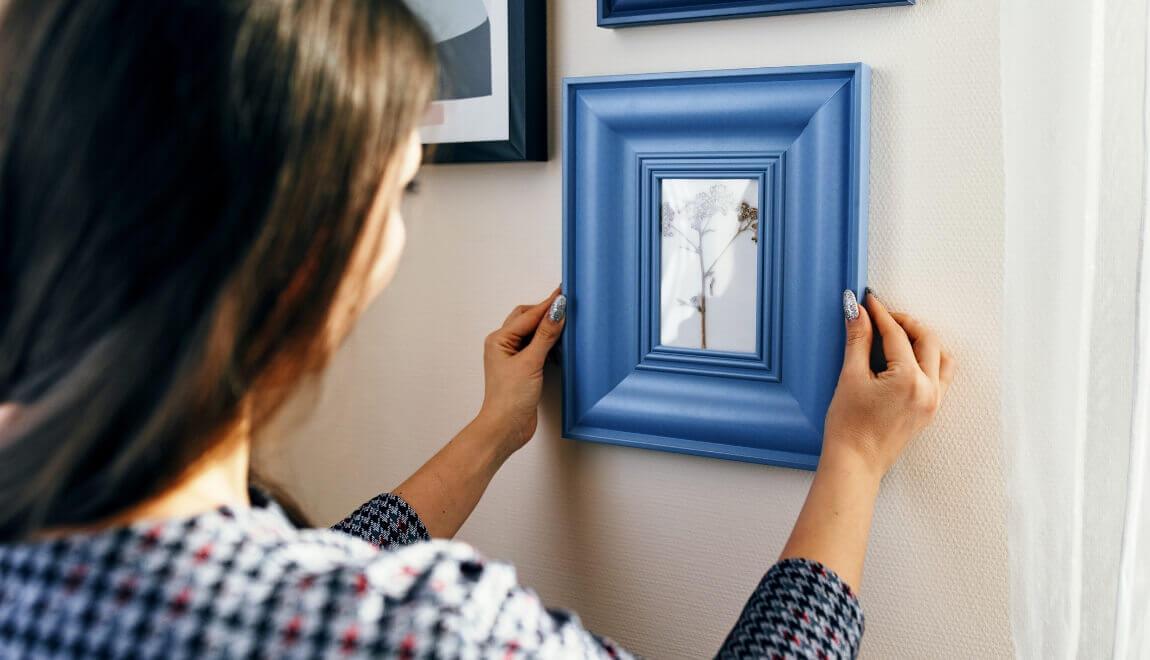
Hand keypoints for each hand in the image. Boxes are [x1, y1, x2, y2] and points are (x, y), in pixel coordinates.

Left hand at [476, 287, 566, 455]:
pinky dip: (549, 343)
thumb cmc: (510, 398)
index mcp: (499, 339)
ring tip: (566, 321)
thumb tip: (557, 310)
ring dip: (548, 327)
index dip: (548, 304)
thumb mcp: (531, 362)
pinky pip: (537, 347)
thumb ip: (546, 335)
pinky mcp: (523, 369)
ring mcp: (513, 357)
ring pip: (532, 333)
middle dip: (546, 312)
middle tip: (567, 305)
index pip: (529, 315)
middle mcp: (504, 345)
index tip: (564, 292)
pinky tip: (560, 345)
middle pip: (527, 319)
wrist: (506, 428)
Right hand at [822, 290, 955, 478]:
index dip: (880, 314)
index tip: (868, 301)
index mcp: (909, 379)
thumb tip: (858, 312)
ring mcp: (933, 401)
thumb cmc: (849, 428)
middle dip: (904, 322)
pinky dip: (928, 360)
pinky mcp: (930, 410)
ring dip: (922, 340)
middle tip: (881, 316)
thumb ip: (858, 340)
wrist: (855, 463)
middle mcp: (928, 389)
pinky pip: (940, 375)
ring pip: (940, 356)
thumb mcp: (850, 378)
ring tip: (897, 336)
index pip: (896, 334)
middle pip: (926, 339)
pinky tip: (908, 358)